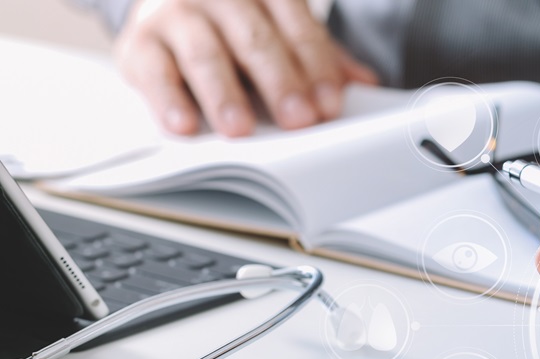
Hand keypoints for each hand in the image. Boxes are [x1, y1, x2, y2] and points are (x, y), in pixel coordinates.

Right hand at [115, 0, 377, 136]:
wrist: (166, 2)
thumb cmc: (237, 27)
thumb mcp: (282, 32)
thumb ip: (320, 56)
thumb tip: (365, 83)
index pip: (296, 26)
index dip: (315, 66)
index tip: (329, 103)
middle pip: (254, 38)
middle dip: (279, 81)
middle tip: (299, 119)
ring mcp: (176, 14)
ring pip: (204, 52)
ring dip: (224, 93)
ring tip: (240, 128)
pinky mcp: (139, 42)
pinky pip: (154, 71)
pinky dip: (168, 100)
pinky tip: (184, 125)